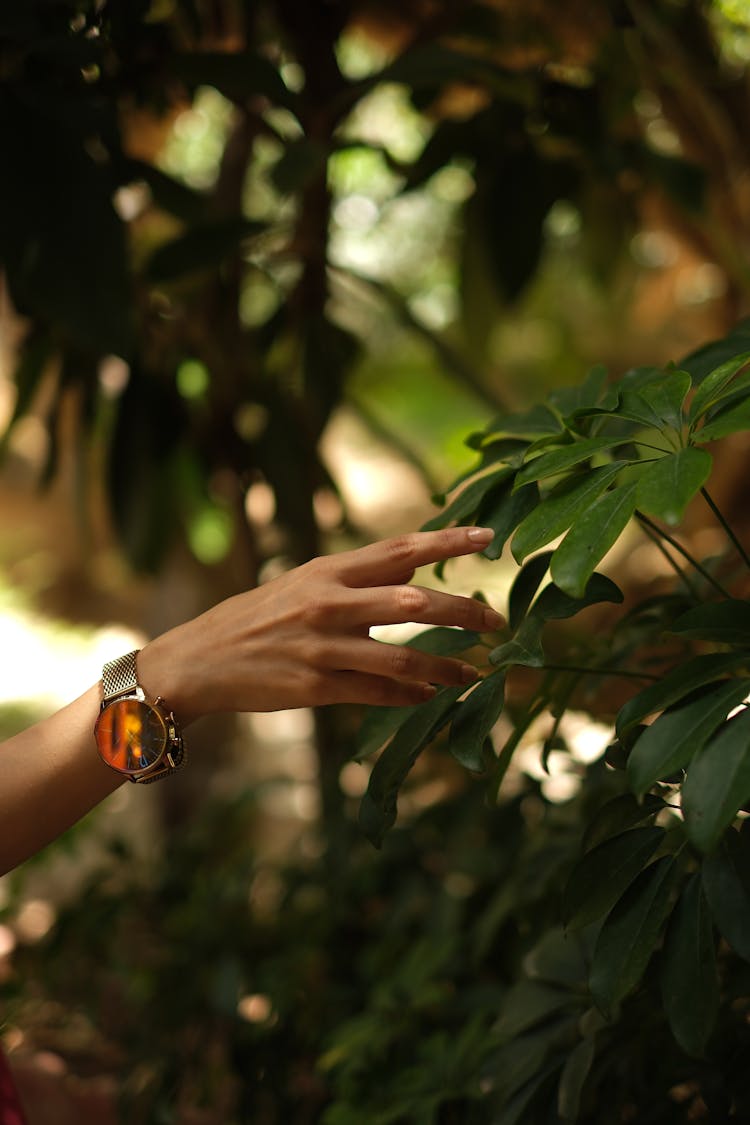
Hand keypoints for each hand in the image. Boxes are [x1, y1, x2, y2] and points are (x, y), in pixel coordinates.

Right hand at [138, 527, 502, 720]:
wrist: (199, 661)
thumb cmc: (257, 617)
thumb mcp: (305, 583)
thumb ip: (360, 578)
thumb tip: (417, 572)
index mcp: (328, 571)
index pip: (400, 549)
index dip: (447, 542)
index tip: (488, 538)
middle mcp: (329, 603)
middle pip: (415, 604)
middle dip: (464, 612)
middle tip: (497, 620)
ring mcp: (322, 647)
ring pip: (403, 657)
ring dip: (446, 667)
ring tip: (473, 674)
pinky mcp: (315, 687)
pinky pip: (377, 693)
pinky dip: (409, 696)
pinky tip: (429, 697)